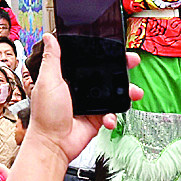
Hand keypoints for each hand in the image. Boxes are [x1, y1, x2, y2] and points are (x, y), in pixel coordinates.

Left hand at [24, 41, 137, 164]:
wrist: (53, 143)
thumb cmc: (46, 114)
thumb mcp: (48, 81)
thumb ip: (52, 59)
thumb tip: (49, 37)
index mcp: (67, 76)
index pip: (88, 60)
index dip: (101, 53)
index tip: (114, 47)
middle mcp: (80, 88)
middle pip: (105, 74)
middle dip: (121, 68)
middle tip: (131, 62)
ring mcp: (90, 103)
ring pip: (113, 93)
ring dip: (126, 92)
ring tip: (134, 92)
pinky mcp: (97, 118)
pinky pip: (112, 113)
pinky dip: (113, 116)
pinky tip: (108, 118)